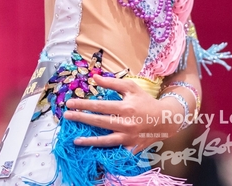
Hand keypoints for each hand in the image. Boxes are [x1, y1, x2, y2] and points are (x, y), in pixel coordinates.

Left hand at [63, 74, 183, 151]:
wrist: (164, 119)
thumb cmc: (144, 101)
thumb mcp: (130, 87)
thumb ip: (111, 82)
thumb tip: (94, 77)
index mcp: (125, 107)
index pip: (99, 106)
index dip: (84, 105)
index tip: (70, 103)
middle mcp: (126, 124)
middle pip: (99, 122)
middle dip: (81, 118)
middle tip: (67, 116)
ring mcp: (128, 138)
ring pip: (106, 141)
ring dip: (89, 140)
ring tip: (76, 140)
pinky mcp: (131, 148)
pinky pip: (117, 152)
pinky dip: (106, 154)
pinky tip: (94, 154)